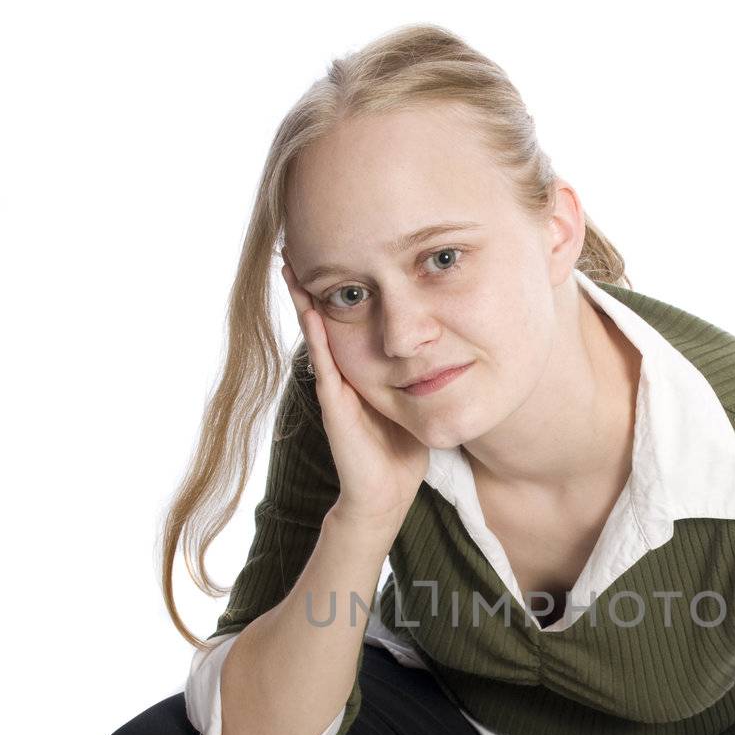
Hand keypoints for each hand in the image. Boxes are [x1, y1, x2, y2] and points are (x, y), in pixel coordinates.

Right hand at [279, 247, 428, 529]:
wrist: (387, 494)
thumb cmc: (400, 450)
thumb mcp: (415, 398)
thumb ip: (421, 371)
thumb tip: (444, 340)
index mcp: (361, 369)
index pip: (349, 317)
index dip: (343, 284)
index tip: (336, 244)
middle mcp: (343, 374)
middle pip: (325, 318)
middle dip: (312, 282)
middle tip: (297, 240)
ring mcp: (336, 390)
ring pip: (317, 336)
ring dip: (303, 301)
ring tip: (290, 265)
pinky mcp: (335, 409)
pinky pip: (326, 367)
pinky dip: (317, 338)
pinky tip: (311, 311)